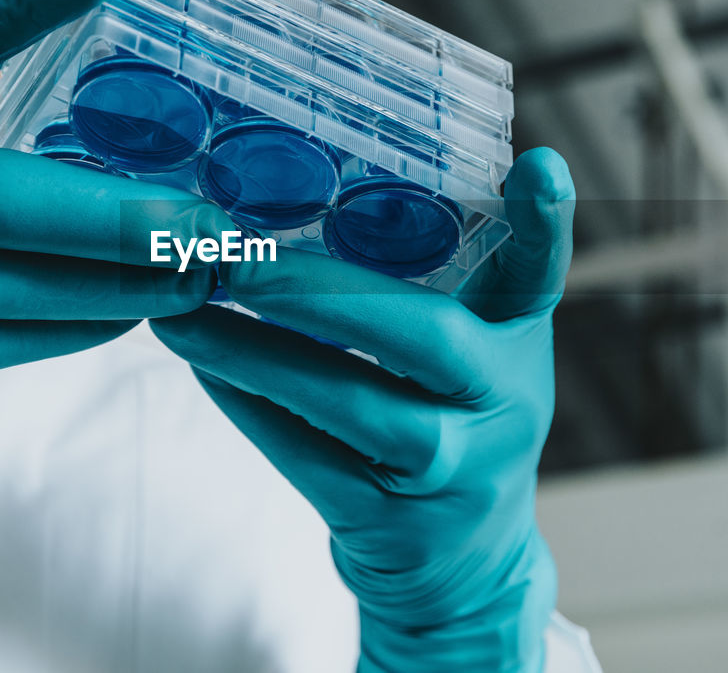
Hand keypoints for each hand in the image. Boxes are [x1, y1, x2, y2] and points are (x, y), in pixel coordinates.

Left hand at [150, 148, 574, 671]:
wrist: (465, 562)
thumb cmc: (458, 420)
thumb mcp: (481, 350)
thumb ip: (445, 280)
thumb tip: (341, 181)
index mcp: (520, 345)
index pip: (540, 274)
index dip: (544, 222)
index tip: (540, 165)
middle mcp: (503, 407)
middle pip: (423, 338)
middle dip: (323, 293)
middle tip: (236, 257)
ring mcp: (451, 473)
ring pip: (346, 402)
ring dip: (253, 354)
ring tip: (183, 311)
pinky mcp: (389, 523)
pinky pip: (305, 454)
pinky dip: (247, 405)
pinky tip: (202, 366)